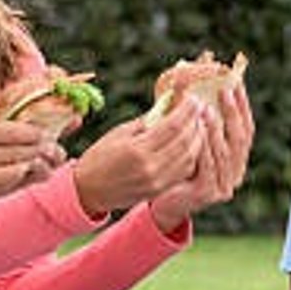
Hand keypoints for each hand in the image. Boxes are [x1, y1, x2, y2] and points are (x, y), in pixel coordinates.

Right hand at [0, 115, 63, 215]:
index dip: (37, 134)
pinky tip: (25, 173)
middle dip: (41, 150)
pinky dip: (19, 179)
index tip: (44, 132)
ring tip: (43, 161)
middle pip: (22, 153)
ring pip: (18, 172)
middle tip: (53, 148)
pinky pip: (6, 187)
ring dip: (34, 166)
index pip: (17, 133)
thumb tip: (16, 123)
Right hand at [70, 97, 204, 217]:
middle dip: (196, 123)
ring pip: (189, 158)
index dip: (187, 111)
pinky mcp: (159, 190)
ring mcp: (156, 181)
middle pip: (185, 141)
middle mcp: (150, 167)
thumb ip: (147, 121)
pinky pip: (184, 171)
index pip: (172, 126)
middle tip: (201, 109)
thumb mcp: (120, 132)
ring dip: (198, 139)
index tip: (194, 99)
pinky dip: (192, 156)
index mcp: (137, 149)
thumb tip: (170, 105)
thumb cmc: (100, 156)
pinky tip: (192, 144)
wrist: (89, 190)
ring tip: (200, 125)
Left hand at [150, 83, 255, 231]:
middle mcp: (235, 173)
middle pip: (240, 139)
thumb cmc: (177, 167)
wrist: (162, 202)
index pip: (246, 129)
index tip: (236, 84)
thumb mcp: (192, 141)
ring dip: (216, 128)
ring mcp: (224, 185)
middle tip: (224, 91)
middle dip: (232, 113)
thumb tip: (200, 88)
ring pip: (224, 152)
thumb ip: (201, 123)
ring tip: (207, 109)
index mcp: (236, 160)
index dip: (243, 107)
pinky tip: (197, 131)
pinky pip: (209, 166)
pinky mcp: (209, 193)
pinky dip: (204, 147)